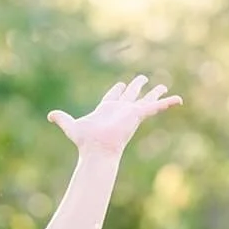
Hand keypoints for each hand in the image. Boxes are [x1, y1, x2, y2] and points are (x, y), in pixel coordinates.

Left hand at [48, 75, 181, 157]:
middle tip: (143, 78)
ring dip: (155, 92)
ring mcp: (130, 112)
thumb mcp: (71, 126)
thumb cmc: (86, 141)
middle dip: (137, 86)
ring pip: (145, 99)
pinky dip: (167, 103)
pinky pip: (155, 107)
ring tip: (164, 85)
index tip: (122, 84)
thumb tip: (49, 116)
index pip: (114, 96)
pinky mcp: (138, 114)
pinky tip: (179, 99)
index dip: (117, 90)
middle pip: (131, 95)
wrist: (98, 149)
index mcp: (107, 110)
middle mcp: (120, 110)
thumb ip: (62, 119)